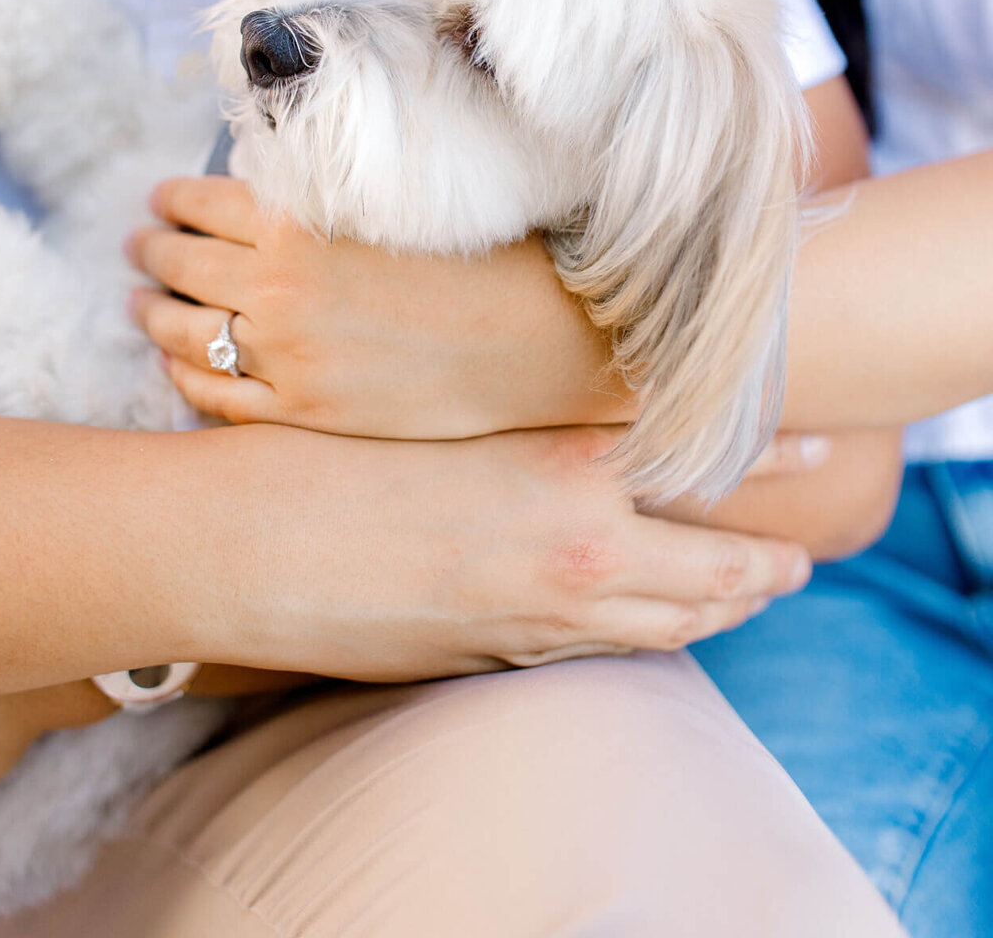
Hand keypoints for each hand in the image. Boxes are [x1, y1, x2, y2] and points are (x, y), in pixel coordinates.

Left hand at [128, 176, 627, 436]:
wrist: (537, 337)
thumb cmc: (483, 255)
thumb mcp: (390, 201)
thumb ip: (317, 195)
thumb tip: (261, 186)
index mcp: (298, 222)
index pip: (204, 202)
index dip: (174, 200)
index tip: (162, 199)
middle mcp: (278, 288)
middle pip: (182, 263)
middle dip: (152, 250)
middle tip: (138, 244)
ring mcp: (287, 356)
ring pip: (184, 332)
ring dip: (152, 312)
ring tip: (139, 303)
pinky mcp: (305, 412)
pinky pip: (216, 396)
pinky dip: (184, 378)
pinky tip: (175, 366)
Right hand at [180, 421, 812, 678]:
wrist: (248, 546)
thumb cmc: (329, 454)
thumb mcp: (452, 409)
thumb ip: (536, 413)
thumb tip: (595, 404)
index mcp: (566, 473)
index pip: (703, 464)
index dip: (771, 461)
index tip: (816, 452)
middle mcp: (574, 557)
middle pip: (709, 576)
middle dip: (760, 570)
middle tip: (791, 561)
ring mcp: (538, 621)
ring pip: (665, 630)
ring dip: (713, 614)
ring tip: (742, 597)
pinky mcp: (495, 660)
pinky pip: (599, 656)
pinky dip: (643, 640)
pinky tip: (644, 625)